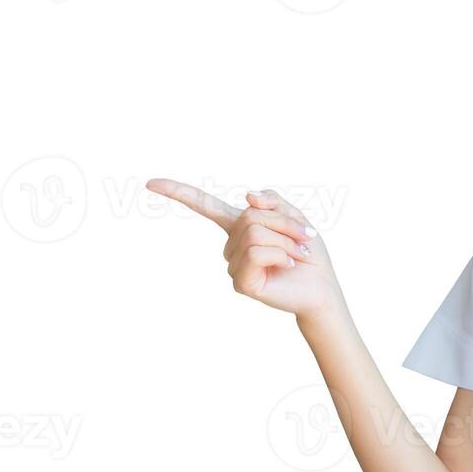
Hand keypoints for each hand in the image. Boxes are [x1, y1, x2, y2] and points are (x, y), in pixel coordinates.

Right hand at [145, 180, 341, 317]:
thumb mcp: (294, 217)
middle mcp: (231, 246)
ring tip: (297, 253)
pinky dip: (280, 254)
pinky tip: (288, 265)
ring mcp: (233, 265)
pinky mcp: (241, 283)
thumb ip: (272, 202)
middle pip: (249, 215)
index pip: (204, 206)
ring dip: (285, 239)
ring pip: (254, 232)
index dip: (179, 192)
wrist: (321, 288)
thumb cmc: (306, 253)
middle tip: (303, 238)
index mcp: (239, 226)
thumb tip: (247, 195)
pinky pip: (256, 252)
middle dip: (283, 222)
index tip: (151, 183)